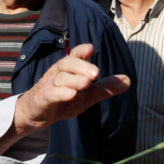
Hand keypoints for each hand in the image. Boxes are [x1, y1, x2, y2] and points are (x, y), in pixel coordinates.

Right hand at [0, 44, 129, 154]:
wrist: (35, 115)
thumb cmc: (62, 100)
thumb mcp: (86, 96)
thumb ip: (104, 88)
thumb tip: (128, 80)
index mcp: (68, 70)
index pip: (74, 56)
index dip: (81, 51)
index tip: (90, 48)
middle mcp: (57, 74)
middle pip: (67, 64)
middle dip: (81, 66)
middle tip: (96, 73)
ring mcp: (48, 86)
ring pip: (60, 79)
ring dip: (73, 80)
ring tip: (87, 83)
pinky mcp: (41, 99)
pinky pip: (50, 94)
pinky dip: (60, 93)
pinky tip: (70, 94)